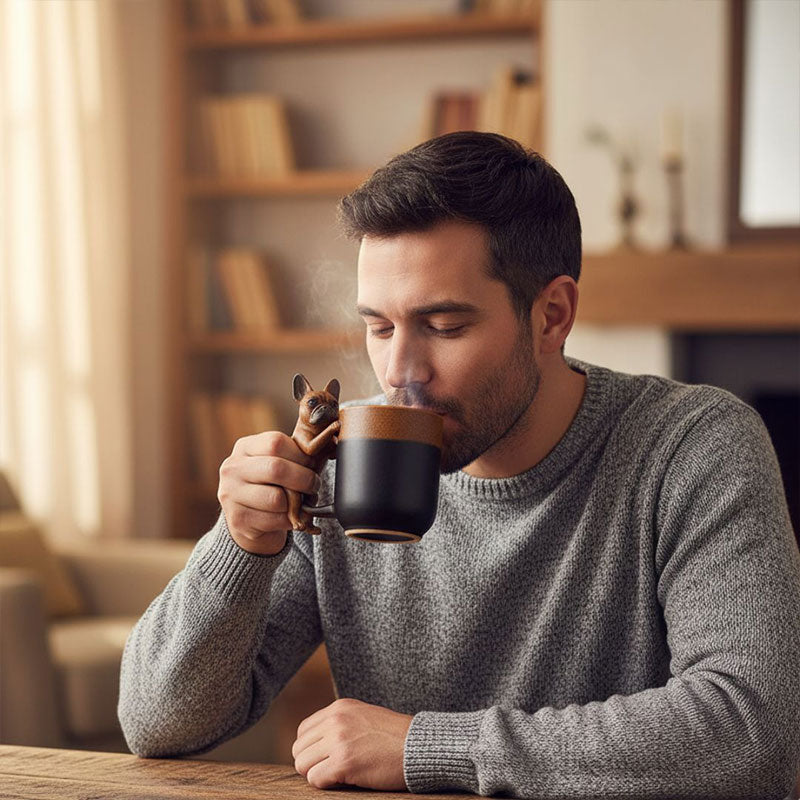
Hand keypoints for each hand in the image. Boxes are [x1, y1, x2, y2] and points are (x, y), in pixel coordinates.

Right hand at [218, 431, 319, 554]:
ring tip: (300, 502)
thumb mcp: (279, 462)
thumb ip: (297, 452)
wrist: (248, 520)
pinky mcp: (237, 519)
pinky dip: (289, 520)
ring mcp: (231, 494)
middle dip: (304, 479)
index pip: (275, 442)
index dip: (301, 455)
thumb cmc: (272, 484)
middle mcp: (232, 468)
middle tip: (313, 486)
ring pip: (276, 498)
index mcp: (244, 447)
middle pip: (276, 468)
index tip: (311, 465)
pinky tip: (289, 516)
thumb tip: (331, 440)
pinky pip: (274, 519)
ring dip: (297, 503)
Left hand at [292, 698, 412, 790]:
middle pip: (299, 748)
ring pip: (303, 765)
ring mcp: (339, 740)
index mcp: (339, 708)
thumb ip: (340, 724)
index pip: (303, 730)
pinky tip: (346, 780)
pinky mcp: (344, 761)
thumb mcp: (364, 717)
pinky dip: (326, 784)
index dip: (312, 748)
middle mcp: (336, 720)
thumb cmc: (396, 737)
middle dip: (312, 763)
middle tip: (332, 770)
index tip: (326, 758)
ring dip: (318, 774)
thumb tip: (316, 745)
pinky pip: (316, 779)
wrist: (420, 746)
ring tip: (339, 775)